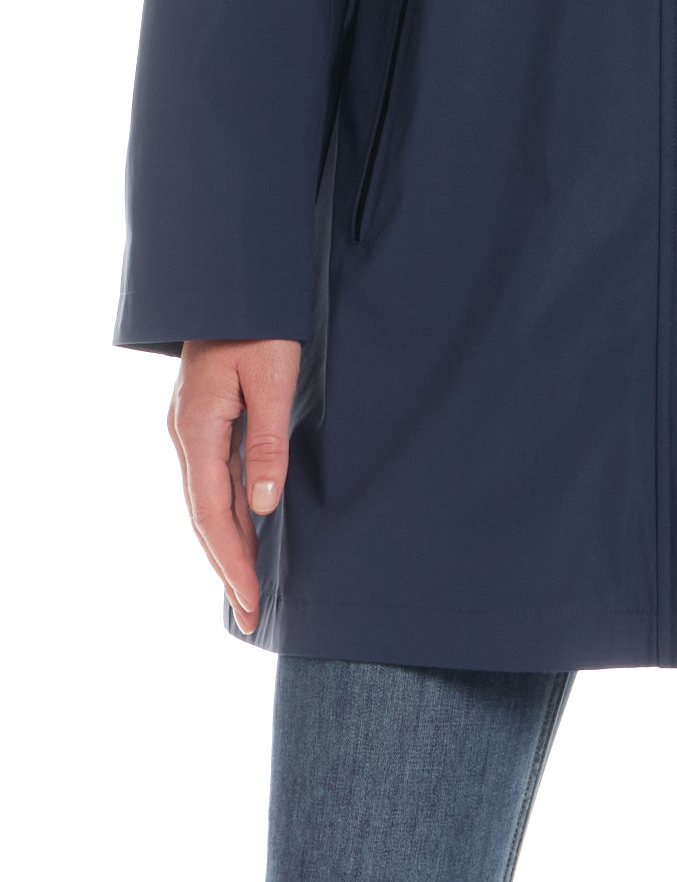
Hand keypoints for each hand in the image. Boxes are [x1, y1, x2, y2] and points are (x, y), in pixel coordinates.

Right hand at [167, 338, 302, 634]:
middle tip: (247, 616)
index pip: (213, 513)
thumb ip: (267, 442)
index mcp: (198, 428)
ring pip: (205, 500)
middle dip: (227, 567)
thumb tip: (263, 507)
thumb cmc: (259, 321)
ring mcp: (191, 427)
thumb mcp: (272, 377)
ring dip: (226, 544)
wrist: (234, 277)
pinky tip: (242, 530)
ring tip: (244, 589)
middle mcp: (186, 434)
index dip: (232, 561)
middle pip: (203, 516)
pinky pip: (211, 479)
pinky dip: (226, 513)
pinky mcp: (203, 419)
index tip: (249, 602)